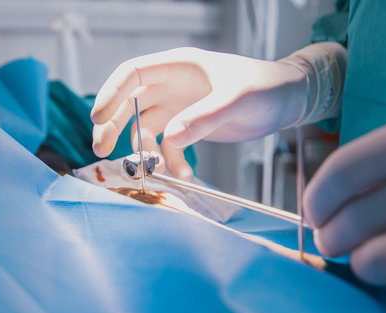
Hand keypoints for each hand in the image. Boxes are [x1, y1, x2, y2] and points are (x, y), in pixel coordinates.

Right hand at [90, 47, 309, 179]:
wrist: (288, 101)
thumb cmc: (266, 87)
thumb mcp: (236, 100)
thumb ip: (203, 118)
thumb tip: (171, 139)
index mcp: (179, 65)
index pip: (132, 73)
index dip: (111, 93)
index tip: (97, 117)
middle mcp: (173, 84)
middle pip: (129, 102)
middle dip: (113, 125)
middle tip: (101, 150)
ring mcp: (179, 106)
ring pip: (144, 127)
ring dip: (145, 150)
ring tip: (158, 170)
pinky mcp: (189, 126)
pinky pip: (168, 145)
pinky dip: (171, 161)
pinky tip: (185, 175)